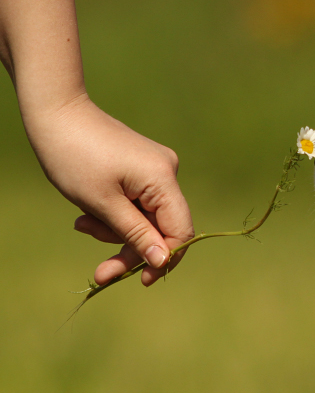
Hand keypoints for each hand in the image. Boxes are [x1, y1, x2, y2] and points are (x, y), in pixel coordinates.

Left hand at [26, 93, 193, 285]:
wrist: (55, 112)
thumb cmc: (73, 156)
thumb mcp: (103, 204)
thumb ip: (136, 234)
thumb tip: (163, 262)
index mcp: (163, 179)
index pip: (181, 230)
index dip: (164, 259)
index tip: (140, 280)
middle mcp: (167, 172)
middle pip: (161, 227)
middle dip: (129, 249)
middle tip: (100, 274)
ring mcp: (155, 169)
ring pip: (145, 218)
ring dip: (115, 230)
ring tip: (81, 223)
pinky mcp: (142, 167)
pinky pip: (137, 203)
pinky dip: (114, 214)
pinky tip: (87, 214)